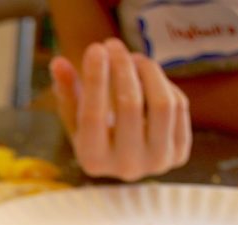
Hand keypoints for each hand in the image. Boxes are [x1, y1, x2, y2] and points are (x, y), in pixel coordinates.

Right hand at [50, 38, 190, 181]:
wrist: (127, 160)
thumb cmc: (95, 134)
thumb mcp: (75, 117)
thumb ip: (67, 91)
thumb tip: (58, 63)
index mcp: (93, 161)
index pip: (93, 116)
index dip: (95, 78)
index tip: (95, 48)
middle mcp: (126, 167)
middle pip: (130, 105)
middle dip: (122, 67)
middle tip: (113, 44)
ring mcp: (157, 162)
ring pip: (162, 103)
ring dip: (147, 71)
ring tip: (134, 57)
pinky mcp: (180, 154)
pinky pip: (178, 106)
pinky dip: (164, 84)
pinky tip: (149, 77)